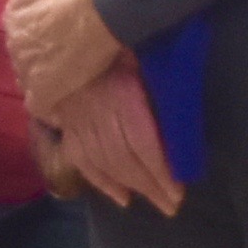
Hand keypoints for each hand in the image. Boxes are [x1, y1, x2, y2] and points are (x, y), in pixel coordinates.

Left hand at [0, 0, 121, 116]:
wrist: (99, 6)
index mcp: (11, 18)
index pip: (20, 37)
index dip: (38, 40)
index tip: (56, 39)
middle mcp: (13, 45)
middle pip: (25, 59)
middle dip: (41, 60)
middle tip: (67, 57)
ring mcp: (27, 70)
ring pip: (32, 82)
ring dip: (47, 82)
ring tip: (69, 79)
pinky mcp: (44, 90)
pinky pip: (41, 107)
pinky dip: (51, 109)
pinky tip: (62, 107)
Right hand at [42, 57, 183, 213]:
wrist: (63, 41)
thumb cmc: (112, 45)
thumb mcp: (140, 57)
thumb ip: (159, 81)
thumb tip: (184, 107)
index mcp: (120, 94)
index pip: (142, 142)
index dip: (159, 170)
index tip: (178, 191)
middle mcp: (98, 114)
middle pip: (126, 160)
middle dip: (151, 186)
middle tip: (172, 205)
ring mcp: (79, 124)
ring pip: (106, 165)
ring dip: (133, 188)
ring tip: (156, 202)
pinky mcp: (68, 130)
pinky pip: (84, 163)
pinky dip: (103, 184)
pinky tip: (123, 199)